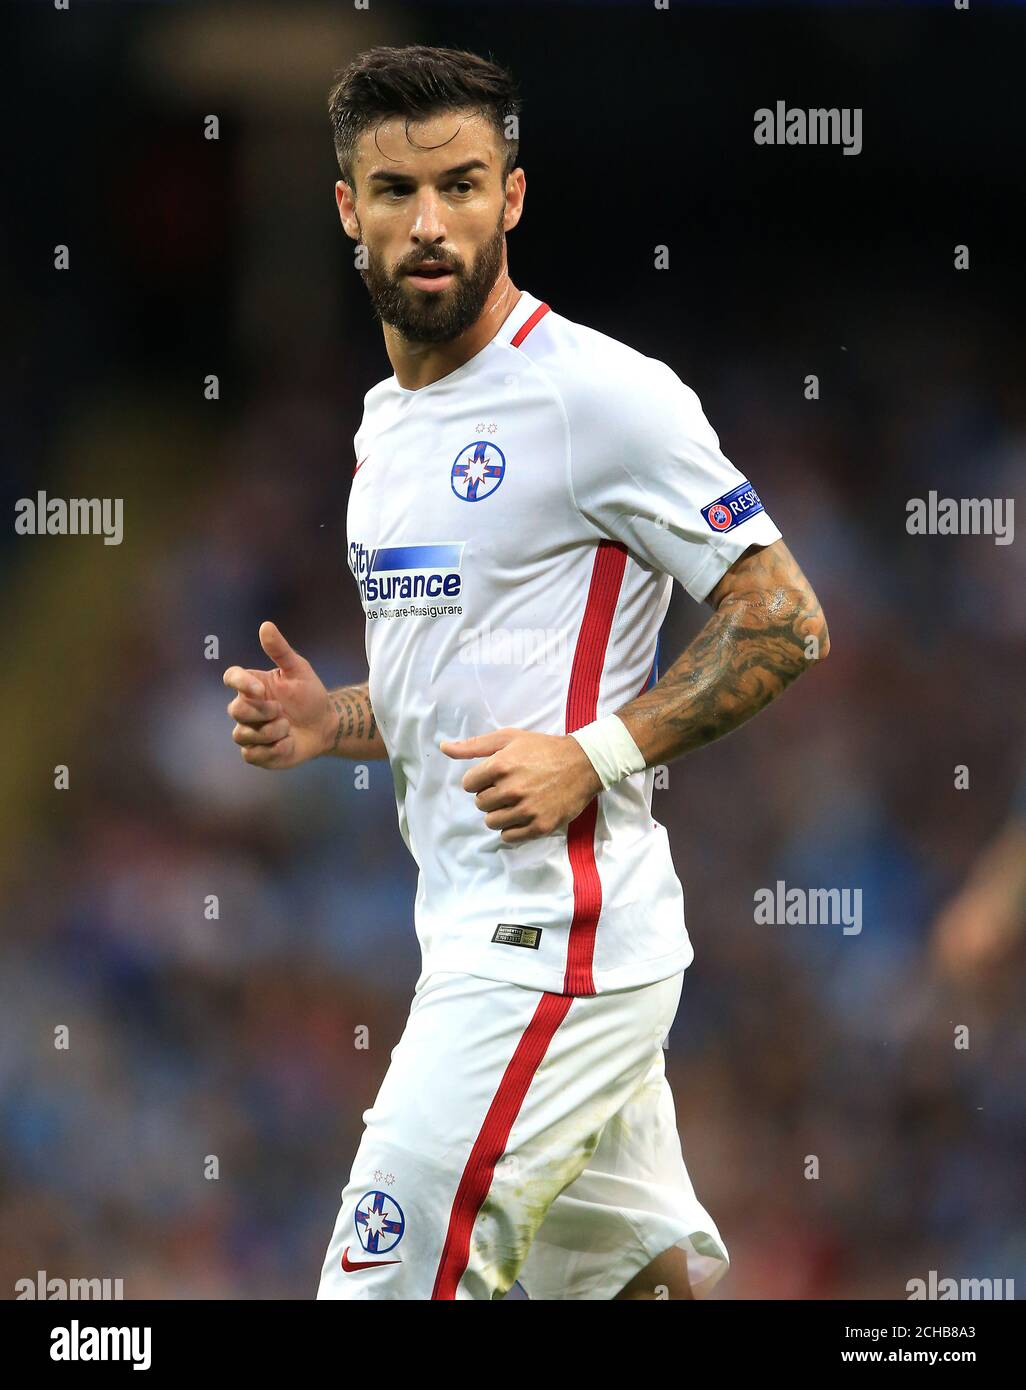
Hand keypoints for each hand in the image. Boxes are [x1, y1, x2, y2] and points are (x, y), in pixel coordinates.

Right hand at [223, 621, 331, 768]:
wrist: (325, 726)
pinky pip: (252, 755)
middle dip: (260, 712)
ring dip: (269, 732)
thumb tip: (265, 625)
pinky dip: (273, 750)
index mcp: (253, 685)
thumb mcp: (299, 670)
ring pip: (242, 735)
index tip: (260, 688)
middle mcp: (247, 708)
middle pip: (235, 711)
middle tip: (282, 711)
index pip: (231, 677)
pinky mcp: (257, 753)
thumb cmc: (310, 695)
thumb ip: (281, 650)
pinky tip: (288, 742)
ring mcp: (250, 732)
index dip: (240, 683)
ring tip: (288, 728)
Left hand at [440, 727, 602, 843]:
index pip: (469, 784)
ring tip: (515, 802)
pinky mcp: (540, 826)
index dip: (479, 780)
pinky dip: (512, 829)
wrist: (584, 763)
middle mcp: (511, 789)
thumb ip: (474, 746)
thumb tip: (443, 748)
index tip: (495, 776)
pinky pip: (509, 837)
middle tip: (509, 788)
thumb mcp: (509, 738)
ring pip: (492, 822)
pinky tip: (522, 815)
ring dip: (499, 814)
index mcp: (500, 765)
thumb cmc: (543, 748)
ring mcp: (526, 810)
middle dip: (490, 796)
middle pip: (480, 804)